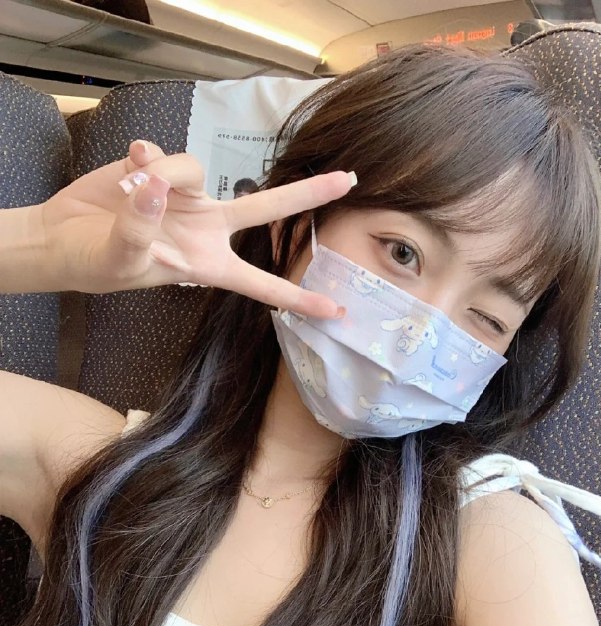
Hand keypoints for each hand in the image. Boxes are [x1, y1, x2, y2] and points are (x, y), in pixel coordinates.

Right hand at [38, 140, 354, 316]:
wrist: (64, 237)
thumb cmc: (96, 264)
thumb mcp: (119, 261)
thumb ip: (139, 229)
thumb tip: (156, 187)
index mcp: (207, 263)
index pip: (262, 283)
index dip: (298, 297)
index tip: (336, 310)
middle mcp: (207, 227)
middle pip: (267, 210)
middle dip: (306, 195)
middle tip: (348, 179)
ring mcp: (187, 196)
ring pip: (195, 169)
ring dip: (164, 176)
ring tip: (129, 192)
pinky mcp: (161, 168)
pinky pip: (162, 153)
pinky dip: (143, 159)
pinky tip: (126, 168)